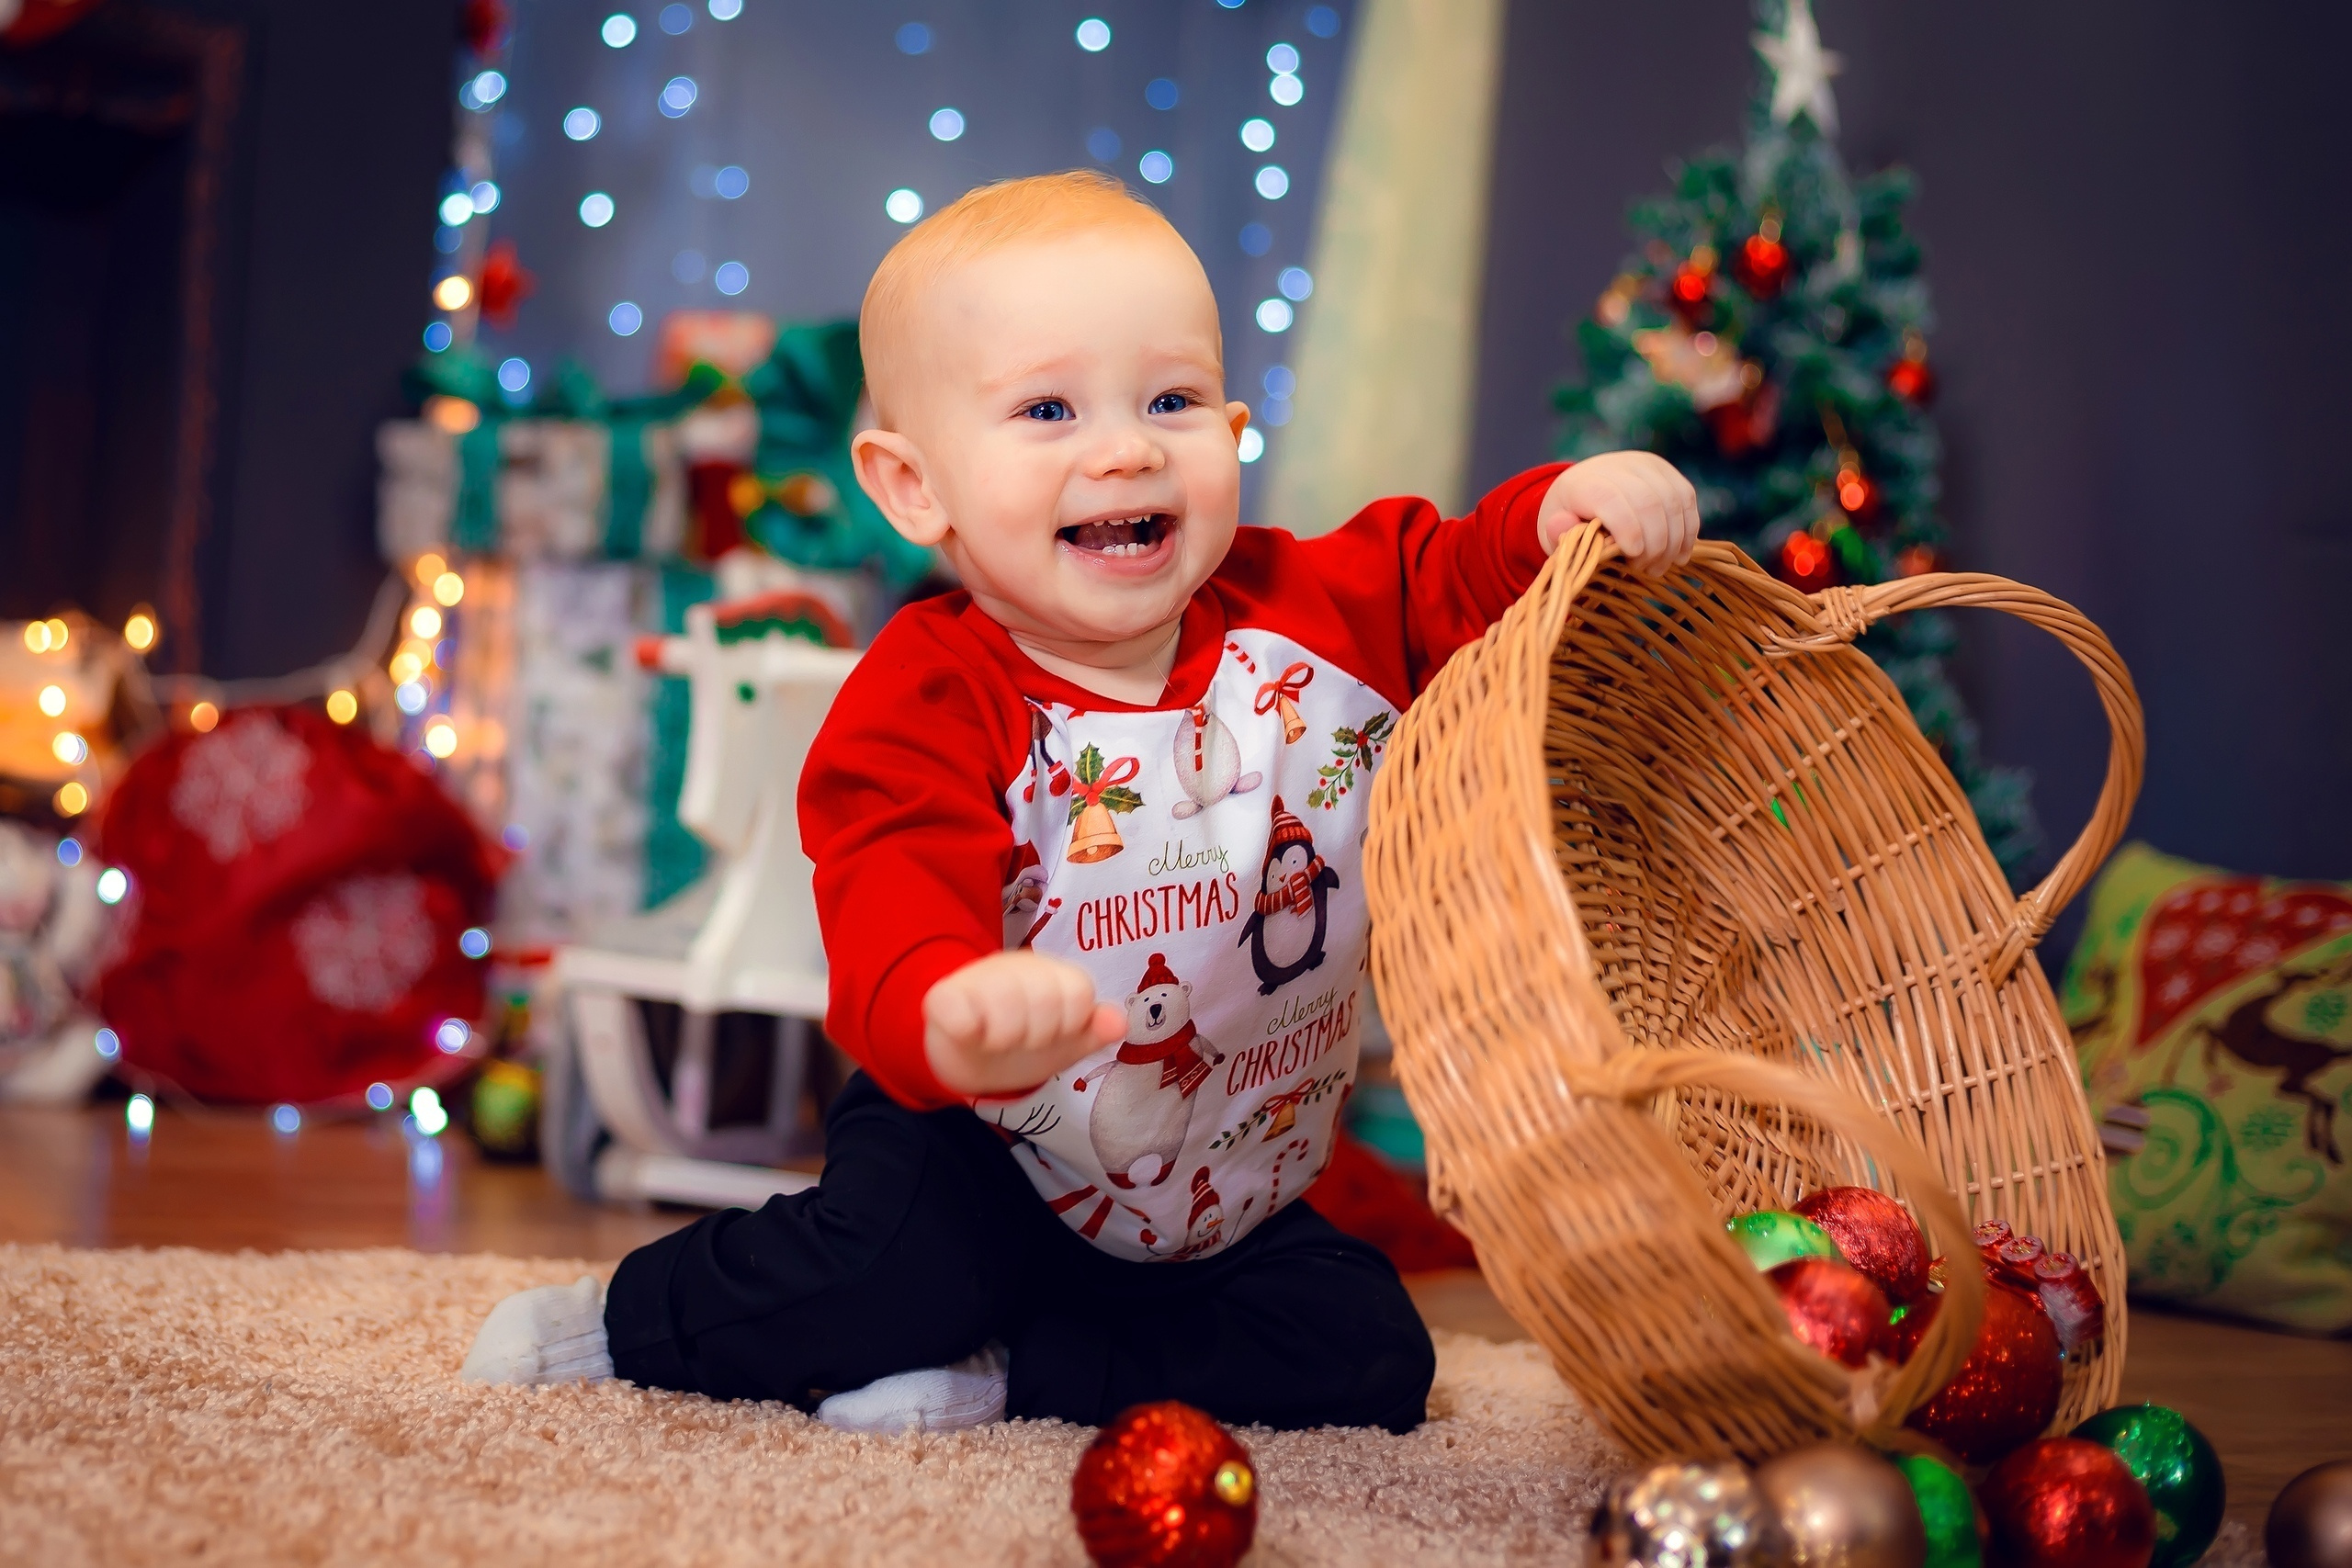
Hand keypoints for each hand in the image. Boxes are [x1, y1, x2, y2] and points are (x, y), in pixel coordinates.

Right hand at [924, 950, 1124, 1095]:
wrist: (967, 1058)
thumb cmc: (1021, 1043)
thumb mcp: (1064, 1045)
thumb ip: (1093, 1032)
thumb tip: (1122, 1022)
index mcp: (1051, 974)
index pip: (1078, 991)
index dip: (1070, 1024)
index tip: (1053, 1035)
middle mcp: (1016, 966)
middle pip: (1044, 998)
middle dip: (1037, 1035)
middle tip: (1020, 1040)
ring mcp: (978, 977)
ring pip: (1004, 1004)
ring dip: (1004, 1038)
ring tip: (995, 1040)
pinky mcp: (943, 996)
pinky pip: (961, 1014)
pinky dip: (968, 1032)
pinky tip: (969, 1034)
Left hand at [1536, 451, 1699, 574]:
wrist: (1583, 488)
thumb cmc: (1568, 519)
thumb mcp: (1554, 531)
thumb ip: (1557, 532)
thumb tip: (1561, 526)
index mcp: (1583, 482)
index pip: (1610, 499)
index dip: (1628, 529)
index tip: (1633, 558)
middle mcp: (1616, 466)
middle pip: (1648, 501)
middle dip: (1654, 543)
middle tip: (1648, 570)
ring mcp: (1644, 465)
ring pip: (1672, 501)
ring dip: (1674, 540)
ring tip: (1660, 566)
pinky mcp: (1666, 470)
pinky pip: (1686, 498)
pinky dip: (1688, 529)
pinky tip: (1680, 553)